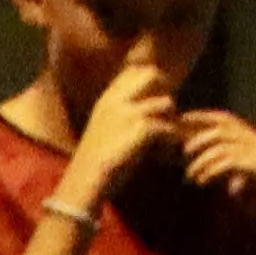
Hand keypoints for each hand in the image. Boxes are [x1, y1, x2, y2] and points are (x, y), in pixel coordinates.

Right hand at [61, 56, 178, 208]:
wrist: (84, 184)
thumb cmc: (94, 163)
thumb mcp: (102, 129)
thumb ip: (120, 113)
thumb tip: (146, 105)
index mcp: (106, 99)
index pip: (134, 70)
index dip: (151, 82)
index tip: (152, 102)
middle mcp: (116, 101)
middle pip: (153, 74)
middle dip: (164, 91)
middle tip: (164, 114)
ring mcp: (128, 114)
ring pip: (167, 102)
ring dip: (171, 120)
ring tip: (165, 138)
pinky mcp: (140, 130)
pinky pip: (169, 127)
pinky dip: (171, 140)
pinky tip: (163, 153)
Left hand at [164, 104, 255, 198]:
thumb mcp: (238, 151)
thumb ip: (219, 149)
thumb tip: (190, 152)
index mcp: (242, 129)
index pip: (218, 117)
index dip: (199, 116)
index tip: (180, 119)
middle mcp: (247, 135)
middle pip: (218, 132)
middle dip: (197, 140)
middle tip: (182, 153)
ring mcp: (251, 148)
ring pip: (221, 149)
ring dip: (202, 163)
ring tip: (190, 176)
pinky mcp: (253, 163)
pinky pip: (229, 164)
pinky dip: (212, 172)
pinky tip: (202, 180)